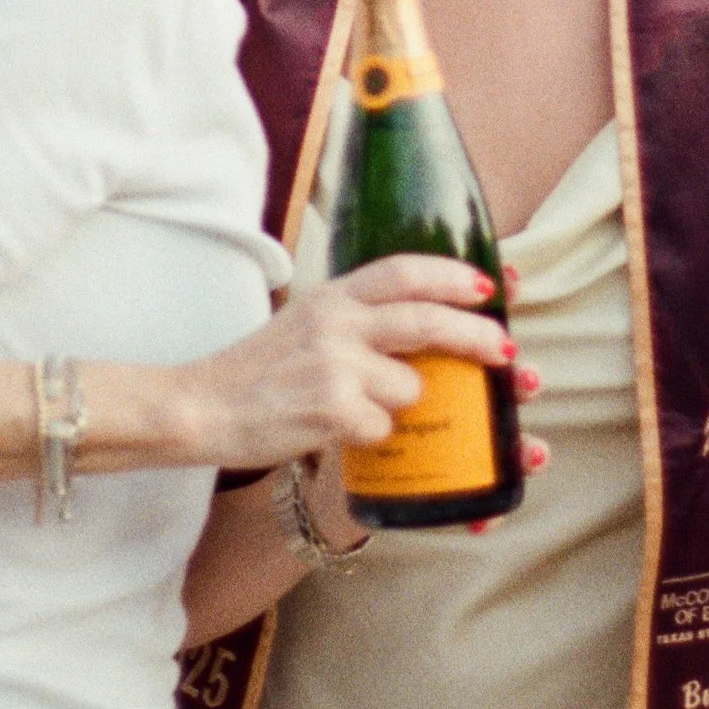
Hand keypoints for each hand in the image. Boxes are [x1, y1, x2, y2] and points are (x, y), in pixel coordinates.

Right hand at [182, 255, 522, 470]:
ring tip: (355, 408)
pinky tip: (332, 431)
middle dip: (475, 336)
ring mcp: (335, 364)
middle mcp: (336, 321)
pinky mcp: (332, 409)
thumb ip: (355, 318)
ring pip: (409, 387)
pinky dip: (369, 437)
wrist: (201, 406)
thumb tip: (423, 328)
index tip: (488, 286)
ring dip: (398, 406)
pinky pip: (382, 428)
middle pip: (426, 320)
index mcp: (332, 296)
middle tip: (506, 352)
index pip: (402, 271)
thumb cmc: (257, 372)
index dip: (451, 276)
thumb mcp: (304, 322)